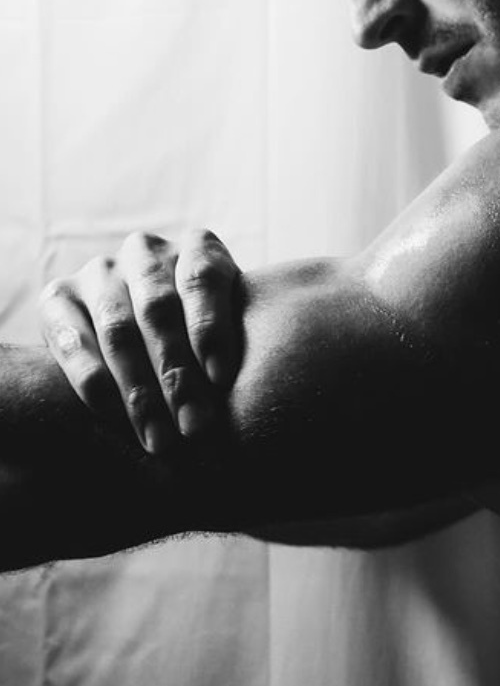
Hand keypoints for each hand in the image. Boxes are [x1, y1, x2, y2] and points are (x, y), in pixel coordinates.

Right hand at [38, 229, 241, 453]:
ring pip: (118, 329)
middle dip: (177, 375)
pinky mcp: (57, 297)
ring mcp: (99, 271)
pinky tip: (113, 417)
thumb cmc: (208, 340)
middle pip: (160, 310)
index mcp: (198, 247)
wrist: (143, 335)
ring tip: (159, 438)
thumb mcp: (232, 329)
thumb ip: (236, 345)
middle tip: (194, 427)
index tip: (220, 379)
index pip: (203, 279)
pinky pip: (71, 340)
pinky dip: (93, 381)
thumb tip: (255, 396)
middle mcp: (146, 250)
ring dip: (138, 390)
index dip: (210, 327)